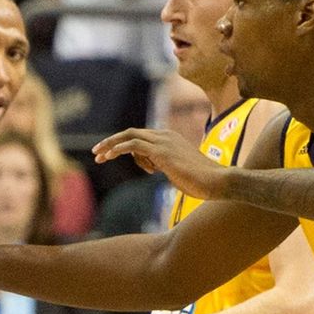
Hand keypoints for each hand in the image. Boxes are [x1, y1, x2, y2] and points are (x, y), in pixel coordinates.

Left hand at [94, 128, 227, 200]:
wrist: (217, 181)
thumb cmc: (201, 180)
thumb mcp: (177, 170)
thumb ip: (164, 164)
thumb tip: (154, 166)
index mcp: (169, 138)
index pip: (140, 137)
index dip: (123, 145)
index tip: (109, 155)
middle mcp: (165, 135)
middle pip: (131, 133)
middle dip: (112, 142)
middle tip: (96, 153)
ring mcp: (164, 141)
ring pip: (130, 136)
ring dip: (111, 145)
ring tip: (98, 157)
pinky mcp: (162, 151)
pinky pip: (134, 145)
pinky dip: (119, 148)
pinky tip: (109, 155)